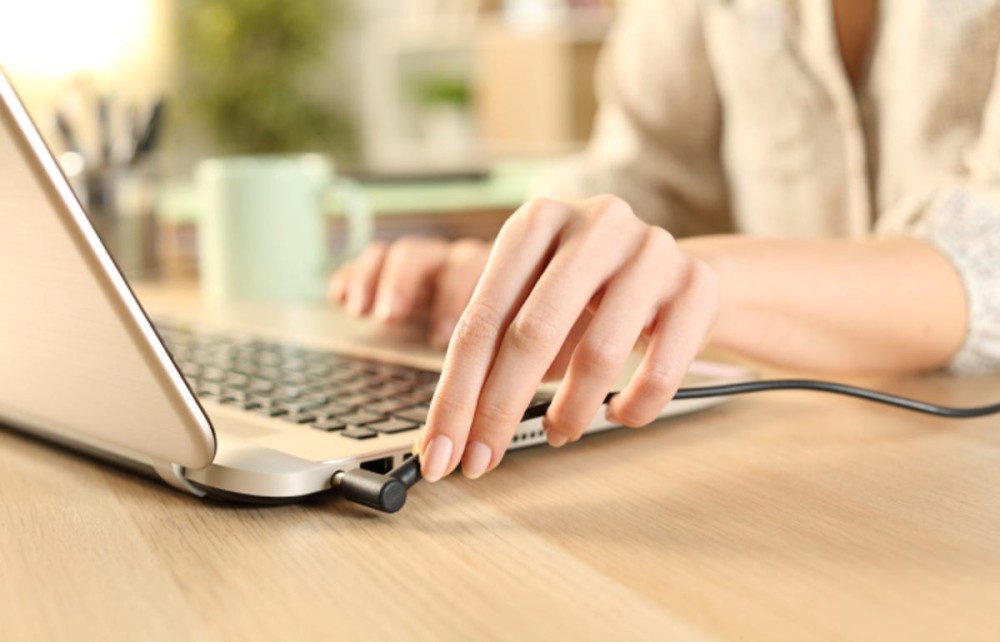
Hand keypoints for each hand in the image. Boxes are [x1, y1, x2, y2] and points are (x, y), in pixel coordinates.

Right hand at [328, 236, 490, 346]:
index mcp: (493, 275)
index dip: (451, 302)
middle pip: (428, 257)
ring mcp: (427, 263)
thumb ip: (501, 354)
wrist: (501, 299)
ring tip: (360, 311)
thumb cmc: (503, 333)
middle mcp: (457, 263)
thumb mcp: (504, 342)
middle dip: (406, 285)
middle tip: (390, 317)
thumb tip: (506, 387)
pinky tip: (338, 297)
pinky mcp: (396, 270)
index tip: (437, 337)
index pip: (470, 273)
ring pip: (402, 255)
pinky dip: (354, 276)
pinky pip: (372, 261)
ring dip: (376, 280)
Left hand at [418, 195, 720, 481]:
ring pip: (599, 355)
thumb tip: (452, 432)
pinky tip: (618, 414)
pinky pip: (660, 370)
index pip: (481, 319)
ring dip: (569, 412)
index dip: (456, 394)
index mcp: (537, 221)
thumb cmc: (589, 294)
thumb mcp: (536, 299)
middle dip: (499, 411)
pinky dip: (632, 408)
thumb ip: (493, 350)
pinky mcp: (696, 286)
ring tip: (558, 432)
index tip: (441, 451)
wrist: (676, 274)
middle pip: (532, 334)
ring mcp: (651, 251)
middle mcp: (594, 223)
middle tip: (481, 460)